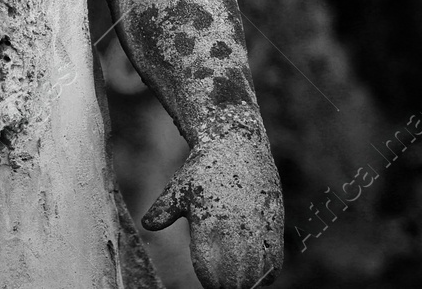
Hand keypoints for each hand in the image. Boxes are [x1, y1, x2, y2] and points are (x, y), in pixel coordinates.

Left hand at [142, 130, 283, 287]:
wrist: (238, 146)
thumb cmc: (204, 170)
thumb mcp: (179, 188)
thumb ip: (164, 210)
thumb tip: (147, 224)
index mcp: (209, 224)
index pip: (210, 274)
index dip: (209, 281)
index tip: (208, 278)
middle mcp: (235, 229)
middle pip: (235, 281)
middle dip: (228, 283)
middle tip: (222, 279)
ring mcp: (257, 228)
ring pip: (257, 275)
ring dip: (249, 279)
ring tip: (240, 273)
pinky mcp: (274, 224)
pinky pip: (274, 261)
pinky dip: (267, 270)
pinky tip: (258, 267)